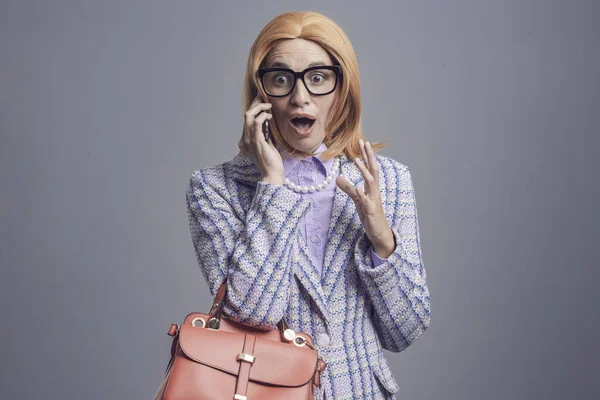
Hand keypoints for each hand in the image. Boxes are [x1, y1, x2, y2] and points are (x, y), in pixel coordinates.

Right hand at [238, 94, 283, 184]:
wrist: (271, 174)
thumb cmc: (271, 161)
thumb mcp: (266, 144)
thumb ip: (264, 134)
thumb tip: (267, 122)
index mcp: (245, 140)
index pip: (246, 120)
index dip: (253, 108)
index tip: (261, 101)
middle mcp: (245, 139)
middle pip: (246, 115)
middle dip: (255, 104)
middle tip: (263, 97)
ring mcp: (249, 140)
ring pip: (248, 116)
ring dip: (258, 107)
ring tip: (268, 105)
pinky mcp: (257, 142)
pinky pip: (256, 123)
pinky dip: (262, 116)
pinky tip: (269, 115)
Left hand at [336, 139, 395, 257]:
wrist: (379, 233)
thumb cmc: (370, 215)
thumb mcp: (357, 200)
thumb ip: (348, 189)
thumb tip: (338, 178)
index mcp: (372, 188)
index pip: (370, 167)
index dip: (366, 155)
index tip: (363, 142)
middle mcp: (375, 191)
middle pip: (373, 169)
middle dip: (368, 156)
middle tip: (364, 142)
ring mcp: (374, 200)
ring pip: (371, 182)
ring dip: (364, 170)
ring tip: (356, 160)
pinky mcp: (371, 211)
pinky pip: (367, 201)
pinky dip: (362, 194)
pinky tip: (357, 188)